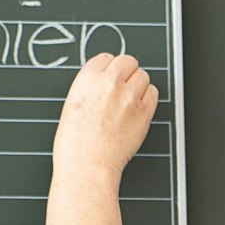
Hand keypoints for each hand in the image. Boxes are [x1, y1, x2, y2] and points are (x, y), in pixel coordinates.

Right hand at [51, 53, 159, 182]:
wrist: (86, 166)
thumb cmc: (74, 144)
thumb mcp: (72, 106)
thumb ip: (90, 88)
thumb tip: (104, 81)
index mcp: (87, 79)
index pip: (106, 58)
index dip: (109, 69)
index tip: (110, 78)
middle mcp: (109, 84)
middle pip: (128, 61)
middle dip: (126, 72)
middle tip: (122, 88)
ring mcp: (129, 97)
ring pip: (143, 76)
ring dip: (138, 85)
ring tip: (129, 102)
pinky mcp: (143, 112)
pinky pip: (153, 93)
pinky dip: (147, 98)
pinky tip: (136, 110)